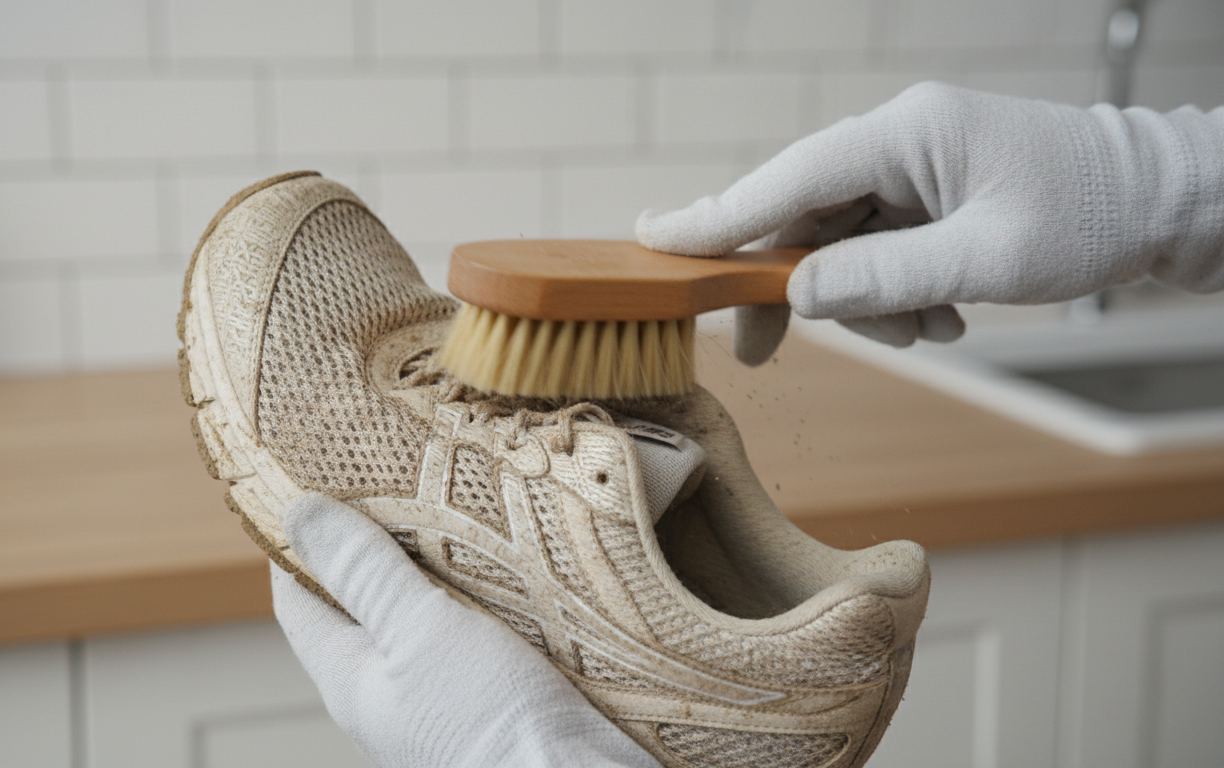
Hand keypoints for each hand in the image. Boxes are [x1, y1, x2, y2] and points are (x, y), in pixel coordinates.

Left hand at [272, 494, 660, 767]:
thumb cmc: (489, 721)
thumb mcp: (421, 630)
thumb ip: (365, 574)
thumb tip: (298, 513)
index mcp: (349, 677)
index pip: (297, 595)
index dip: (300, 537)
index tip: (318, 477)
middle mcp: (386, 692)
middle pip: (360, 602)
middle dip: (372, 540)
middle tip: (395, 475)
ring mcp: (437, 697)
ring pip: (420, 615)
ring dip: (433, 563)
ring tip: (453, 503)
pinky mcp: (489, 699)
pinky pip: (471, 631)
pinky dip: (476, 593)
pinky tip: (504, 565)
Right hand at [638, 82, 1223, 348]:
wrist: (1165, 202)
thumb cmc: (1091, 217)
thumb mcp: (985, 260)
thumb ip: (883, 278)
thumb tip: (801, 295)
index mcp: (906, 134)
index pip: (787, 179)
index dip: (716, 218)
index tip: (652, 242)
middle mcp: (898, 140)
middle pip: (803, 216)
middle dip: (792, 287)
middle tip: (762, 351)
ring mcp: (914, 165)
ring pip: (840, 240)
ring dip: (864, 299)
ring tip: (927, 329)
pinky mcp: (930, 191)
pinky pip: (878, 245)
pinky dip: (894, 291)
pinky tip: (941, 314)